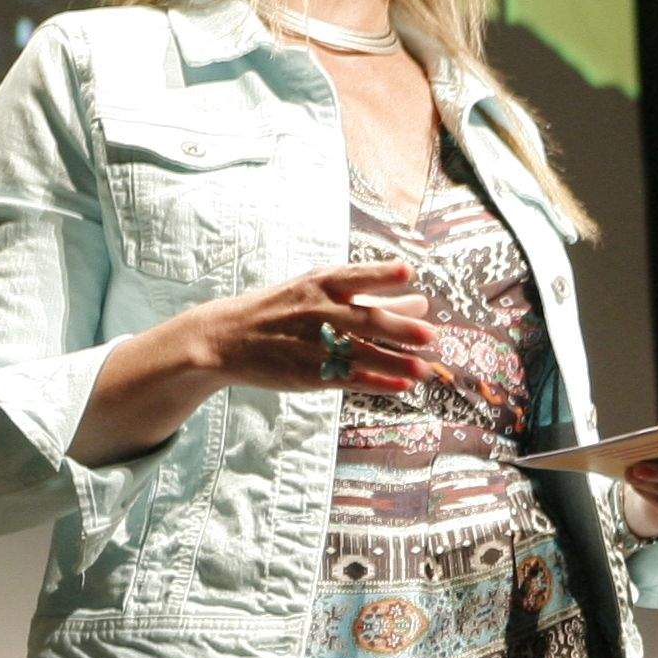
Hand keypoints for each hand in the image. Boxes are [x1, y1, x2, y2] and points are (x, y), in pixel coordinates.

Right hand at [170, 262, 439, 393]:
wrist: (227, 337)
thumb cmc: (282, 309)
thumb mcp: (318, 292)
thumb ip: (371, 297)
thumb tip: (420, 304)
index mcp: (320, 284)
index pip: (355, 276)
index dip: (381, 273)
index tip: (407, 271)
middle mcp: (319, 311)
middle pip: (365, 320)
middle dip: (398, 328)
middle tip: (430, 334)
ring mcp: (313, 344)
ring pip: (362, 354)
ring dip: (396, 363)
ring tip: (426, 369)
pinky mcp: (310, 373)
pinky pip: (349, 378)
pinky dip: (377, 383)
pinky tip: (403, 386)